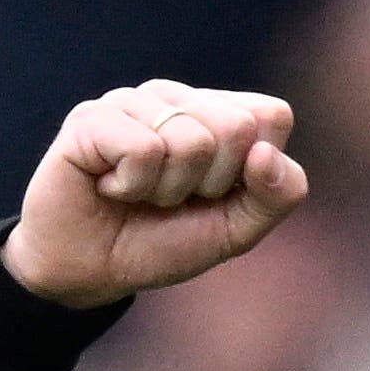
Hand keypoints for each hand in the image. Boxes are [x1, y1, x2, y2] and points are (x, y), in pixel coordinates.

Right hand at [1, 82, 308, 306]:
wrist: (93, 272)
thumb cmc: (163, 243)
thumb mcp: (236, 230)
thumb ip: (276, 196)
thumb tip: (266, 153)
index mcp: (217, 113)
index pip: (271, 115)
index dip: (255, 170)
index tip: (217, 194)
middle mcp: (177, 97)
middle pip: (235, 126)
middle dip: (211, 183)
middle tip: (173, 197)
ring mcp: (133, 101)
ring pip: (191, 140)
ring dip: (167, 190)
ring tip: (139, 194)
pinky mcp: (92, 117)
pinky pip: (144, 150)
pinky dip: (131, 186)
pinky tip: (109, 186)